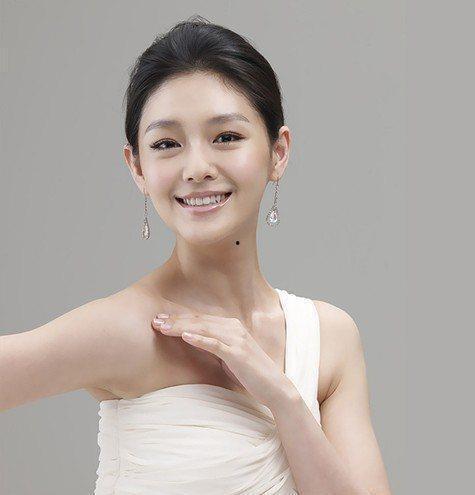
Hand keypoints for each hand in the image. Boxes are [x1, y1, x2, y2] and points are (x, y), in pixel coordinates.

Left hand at [151, 312, 294, 408]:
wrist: (274, 387)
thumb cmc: (250, 374)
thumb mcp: (228, 357)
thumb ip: (214, 347)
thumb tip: (192, 343)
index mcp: (231, 327)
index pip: (200, 320)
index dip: (180, 318)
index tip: (161, 319)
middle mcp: (234, 328)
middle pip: (199, 321)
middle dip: (176, 320)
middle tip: (155, 321)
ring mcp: (237, 339)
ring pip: (204, 329)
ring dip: (182, 327)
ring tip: (163, 327)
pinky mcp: (238, 353)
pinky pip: (215, 344)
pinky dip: (200, 339)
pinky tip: (185, 337)